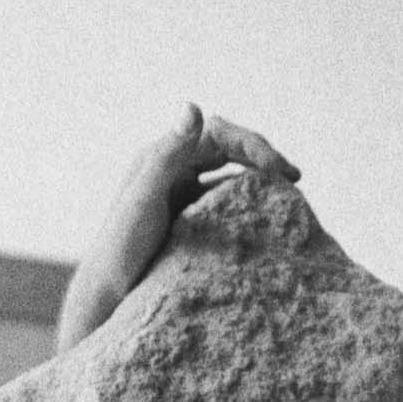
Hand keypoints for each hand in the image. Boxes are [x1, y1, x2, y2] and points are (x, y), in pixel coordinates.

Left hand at [55, 103, 300, 352]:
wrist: (107, 295)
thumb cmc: (121, 248)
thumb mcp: (144, 196)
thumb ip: (168, 153)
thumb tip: (193, 106)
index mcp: (164, 158)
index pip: (217, 134)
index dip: (251, 144)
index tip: (278, 171)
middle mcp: (175, 171)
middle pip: (228, 150)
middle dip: (263, 159)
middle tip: (296, 178)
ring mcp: (183, 198)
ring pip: (231, 178)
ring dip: (261, 182)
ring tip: (290, 197)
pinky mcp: (190, 225)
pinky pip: (227, 207)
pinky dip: (251, 208)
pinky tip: (268, 223)